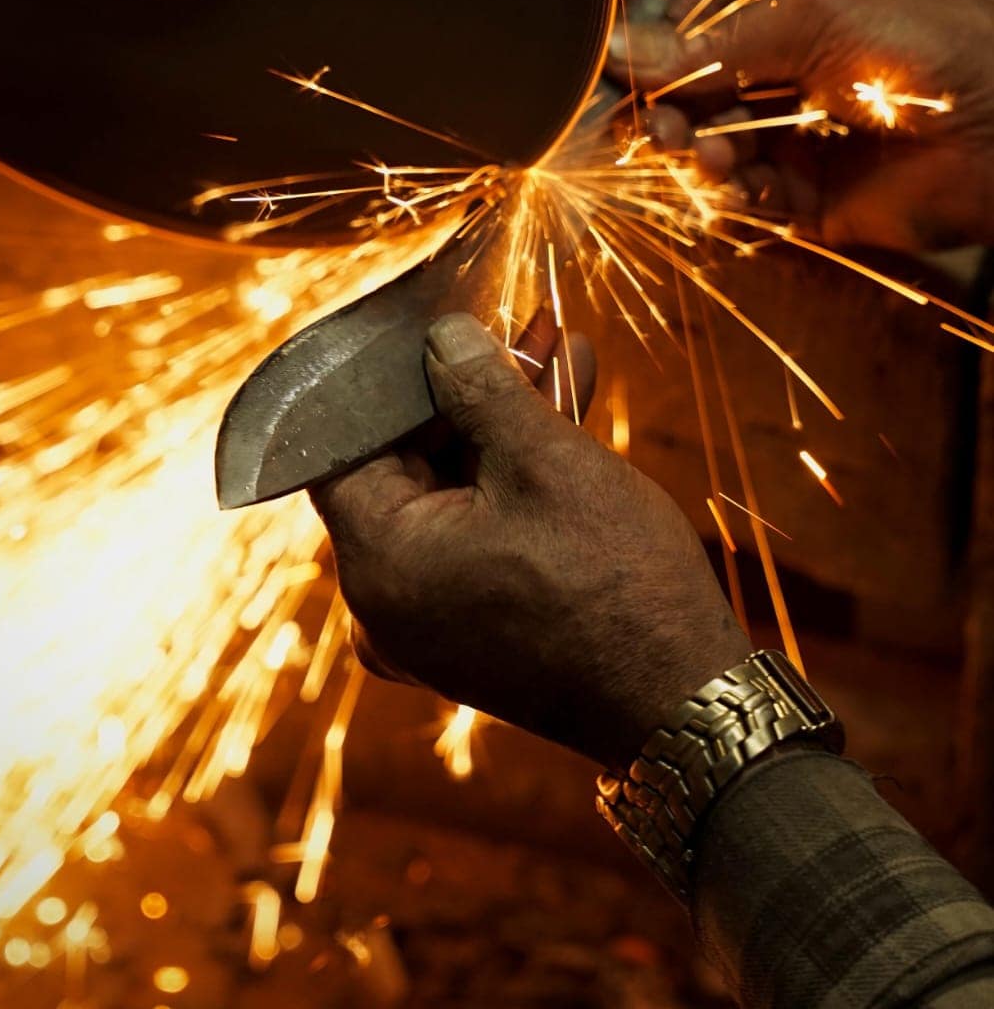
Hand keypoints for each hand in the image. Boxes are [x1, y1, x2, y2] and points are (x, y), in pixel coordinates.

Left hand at [311, 311, 750, 767]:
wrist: (684, 704)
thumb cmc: (615, 586)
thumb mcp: (544, 461)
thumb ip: (480, 388)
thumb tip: (442, 336)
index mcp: (380, 560)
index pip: (345, 444)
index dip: (388, 378)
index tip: (431, 326)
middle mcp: (386, 600)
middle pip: (406, 465)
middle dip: (465, 393)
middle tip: (518, 332)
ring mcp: (428, 622)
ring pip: (451, 494)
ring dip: (501, 427)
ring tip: (559, 353)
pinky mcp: (472, 630)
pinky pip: (475, 534)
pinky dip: (512, 481)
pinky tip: (564, 412)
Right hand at [608, 0, 993, 251]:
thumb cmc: (925, 44)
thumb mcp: (808, 16)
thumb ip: (710, 42)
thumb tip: (620, 48)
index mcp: (790, 9)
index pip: (695, 29)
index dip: (653, 54)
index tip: (613, 74)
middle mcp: (790, 72)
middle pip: (694, 96)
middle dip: (669, 111)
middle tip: (662, 128)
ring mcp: (798, 137)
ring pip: (710, 151)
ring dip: (698, 153)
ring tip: (711, 153)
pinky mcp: (812, 199)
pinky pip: (746, 200)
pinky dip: (732, 194)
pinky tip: (743, 181)